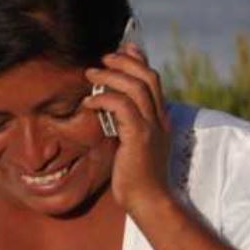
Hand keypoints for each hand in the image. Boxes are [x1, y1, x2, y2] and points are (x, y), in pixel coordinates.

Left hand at [84, 44, 172, 216]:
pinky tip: (89, 102)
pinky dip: (104, 99)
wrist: (148, 200)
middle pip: (148, 76)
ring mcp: (152, 126)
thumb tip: (112, 108)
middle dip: (125, 61)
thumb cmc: (136, 176)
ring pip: (136, 86)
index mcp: (160, 118)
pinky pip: (122, 106)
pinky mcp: (140, 136)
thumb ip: (126, 124)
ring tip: (91, 74)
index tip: (123, 49)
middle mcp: (160, 118)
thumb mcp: (132, 144)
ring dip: (111, 76)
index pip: (153, 80)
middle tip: (103, 58)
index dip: (138, 61)